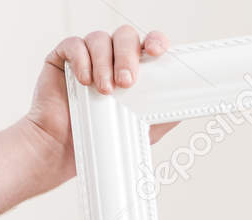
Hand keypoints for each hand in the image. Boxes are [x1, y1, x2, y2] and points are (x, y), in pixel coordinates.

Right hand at [27, 28, 177, 183]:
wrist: (66, 150)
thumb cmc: (105, 139)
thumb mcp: (145, 129)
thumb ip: (164, 113)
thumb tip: (189, 104)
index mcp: (133, 68)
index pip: (148, 43)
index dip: (155, 40)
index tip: (157, 51)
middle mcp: (112, 57)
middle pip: (125, 36)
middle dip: (128, 57)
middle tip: (127, 83)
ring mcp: (87, 55)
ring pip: (100, 39)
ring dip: (105, 63)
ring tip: (105, 92)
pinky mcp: (62, 58)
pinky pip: (73, 45)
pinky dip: (81, 61)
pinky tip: (84, 82)